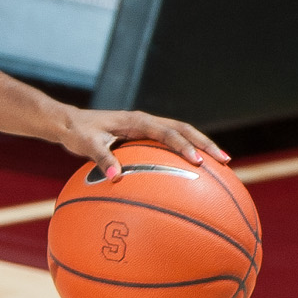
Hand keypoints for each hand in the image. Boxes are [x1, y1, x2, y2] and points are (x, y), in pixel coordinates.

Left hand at [57, 110, 230, 179]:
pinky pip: (172, 142)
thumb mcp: (86, 144)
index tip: (197, 161)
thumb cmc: (79, 133)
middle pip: (184, 130)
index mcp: (137, 120)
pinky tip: (198, 169)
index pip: (167, 132)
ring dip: (202, 146)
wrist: (71, 123)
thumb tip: (115, 178)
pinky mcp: (146, 135)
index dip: (183, 146)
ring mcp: (148, 127)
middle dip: (205, 144)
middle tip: (225, 160)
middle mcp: (147, 121)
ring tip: (223, 163)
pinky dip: (187, 151)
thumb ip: (101, 158)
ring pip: (182, 133)